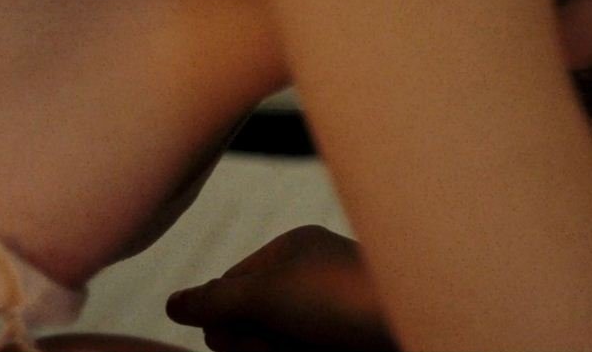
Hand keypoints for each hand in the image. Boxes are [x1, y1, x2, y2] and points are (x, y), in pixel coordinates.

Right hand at [166, 225, 397, 351]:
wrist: (417, 325)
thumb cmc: (341, 300)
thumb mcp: (266, 294)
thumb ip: (214, 300)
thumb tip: (173, 305)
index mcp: (294, 249)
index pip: (230, 284)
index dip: (221, 315)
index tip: (234, 331)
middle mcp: (312, 277)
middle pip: (249, 320)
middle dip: (249, 342)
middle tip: (272, 347)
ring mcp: (330, 314)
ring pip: (273, 344)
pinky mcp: (343, 344)